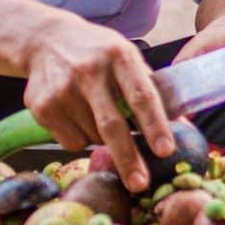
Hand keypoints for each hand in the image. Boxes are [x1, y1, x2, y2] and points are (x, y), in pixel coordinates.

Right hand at [21, 13, 174, 192]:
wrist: (45, 40)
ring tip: (98, 115)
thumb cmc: (98, 53)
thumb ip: (150, 89)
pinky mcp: (41, 105)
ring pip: (92, 138)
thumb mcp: (126, 57)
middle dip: (128, 158)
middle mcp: (89, 71)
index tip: (165, 150)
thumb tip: (183, 126)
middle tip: (140, 184)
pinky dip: (81, 139)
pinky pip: (70, 142)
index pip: (141, 95)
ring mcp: (62, 89)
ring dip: (104, 141)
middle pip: (112, 124)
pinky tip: (77, 115)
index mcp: (119, 56)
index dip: (155, 125)